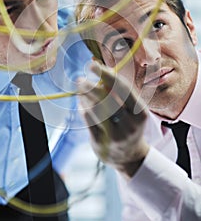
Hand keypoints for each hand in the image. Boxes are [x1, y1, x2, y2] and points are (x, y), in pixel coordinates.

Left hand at [77, 62, 149, 176]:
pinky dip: (83, 108)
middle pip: (107, 100)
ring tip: (81, 89)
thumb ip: (116, 88)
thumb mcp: (131, 108)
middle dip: (91, 88)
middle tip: (80, 79)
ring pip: (95, 110)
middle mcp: (130, 124)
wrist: (129, 157)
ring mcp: (115, 136)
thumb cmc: (128, 123)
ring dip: (85, 97)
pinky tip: (82, 102)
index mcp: (140, 112)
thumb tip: (96, 63)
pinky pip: (88, 121)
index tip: (93, 65)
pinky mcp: (101, 143)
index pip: (123, 89)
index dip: (107, 75)